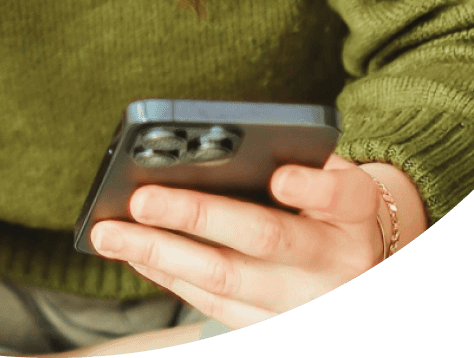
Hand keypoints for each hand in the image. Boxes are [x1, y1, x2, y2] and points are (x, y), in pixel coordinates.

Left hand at [88, 156, 425, 329]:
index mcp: (355, 215)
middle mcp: (332, 264)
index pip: (341, 197)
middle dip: (196, 217)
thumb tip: (232, 144)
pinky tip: (135, 253)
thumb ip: (302, 162)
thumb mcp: (338, 179)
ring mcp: (301, 306)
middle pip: (262, 239)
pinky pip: (212, 308)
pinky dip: (168, 277)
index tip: (281, 177)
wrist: (363, 273)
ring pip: (224, 282)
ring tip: (110, 233)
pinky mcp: (271, 330)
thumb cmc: (333, 211)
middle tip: (141, 198)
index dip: (312, 189)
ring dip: (160, 254)